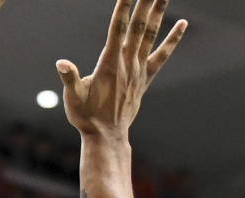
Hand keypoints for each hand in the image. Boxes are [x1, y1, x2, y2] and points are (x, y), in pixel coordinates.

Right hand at [56, 0, 186, 138]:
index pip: (118, 27)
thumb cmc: (87, 117)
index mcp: (110, 63)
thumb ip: (70, 79)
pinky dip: (173, 40)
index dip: (124, 6)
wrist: (107, 137)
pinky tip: (183, 25)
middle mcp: (128, 63)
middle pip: (139, 25)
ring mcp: (139, 69)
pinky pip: (162, 55)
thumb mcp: (74, 98)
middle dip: (145, 2)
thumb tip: (62, 64)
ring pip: (151, 34)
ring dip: (159, 12)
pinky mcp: (145, 78)